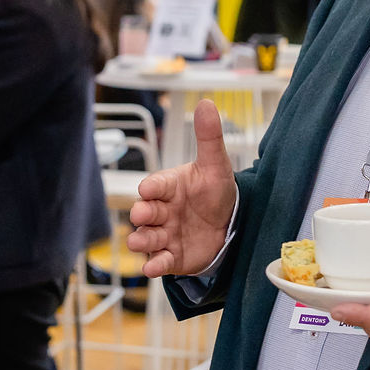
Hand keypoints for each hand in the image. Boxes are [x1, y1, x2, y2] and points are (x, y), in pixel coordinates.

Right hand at [126, 99, 238, 277]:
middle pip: (145, 212)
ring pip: (146, 237)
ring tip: (140, 242)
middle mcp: (162, 211)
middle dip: (142, 213)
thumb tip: (206, 102)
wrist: (229, 225)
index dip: (152, 187)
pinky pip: (159, 261)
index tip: (150, 189)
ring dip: (142, 239)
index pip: (155, 185)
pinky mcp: (172, 257)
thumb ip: (209, 137)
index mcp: (169, 187)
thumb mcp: (216, 165)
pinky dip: (154, 265)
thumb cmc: (215, 192)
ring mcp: (165, 234)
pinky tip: (152, 267)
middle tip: (144, 214)